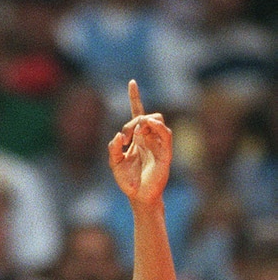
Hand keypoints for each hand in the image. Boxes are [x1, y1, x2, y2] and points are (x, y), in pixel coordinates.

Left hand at [108, 80, 171, 204]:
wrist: (139, 197)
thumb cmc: (128, 182)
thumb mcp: (114, 164)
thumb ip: (112, 148)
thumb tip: (118, 135)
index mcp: (137, 138)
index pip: (137, 113)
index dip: (135, 97)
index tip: (132, 82)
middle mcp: (148, 138)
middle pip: (146, 116)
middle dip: (134, 121)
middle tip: (125, 138)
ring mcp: (158, 144)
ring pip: (157, 121)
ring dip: (145, 122)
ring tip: (135, 135)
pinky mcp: (165, 153)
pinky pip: (166, 134)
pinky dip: (157, 127)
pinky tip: (148, 127)